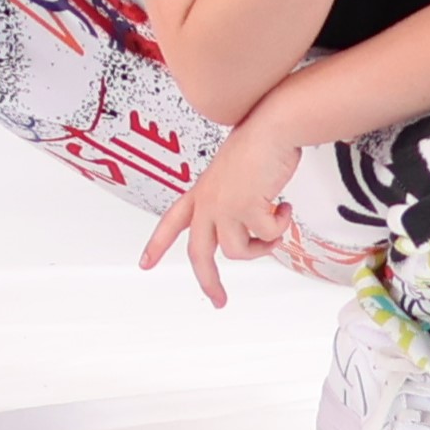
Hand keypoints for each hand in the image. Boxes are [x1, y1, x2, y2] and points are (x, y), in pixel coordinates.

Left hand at [138, 119, 299, 306]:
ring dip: (262, 245)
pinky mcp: (246, 210)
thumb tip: (248, 233)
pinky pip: (267, 238)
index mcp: (199, 193)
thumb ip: (230, 204)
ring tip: (275, 223)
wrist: (270, 129)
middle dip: (208, 281)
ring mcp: (224, 207)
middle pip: (199, 253)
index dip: (157, 245)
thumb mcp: (231, 178)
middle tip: (218, 300)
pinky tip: (284, 206)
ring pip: (238, 252)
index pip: (171, 222)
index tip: (145, 264)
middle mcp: (207, 202)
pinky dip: (281, 226)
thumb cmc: (256, 147)